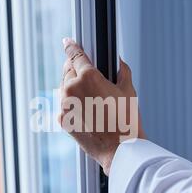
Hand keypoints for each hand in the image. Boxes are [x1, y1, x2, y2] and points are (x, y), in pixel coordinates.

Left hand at [59, 38, 144, 174]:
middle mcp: (72, 89)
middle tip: (86, 72)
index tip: (67, 42)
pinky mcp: (62, 119)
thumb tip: (118, 60)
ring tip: (90, 96)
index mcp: (88, 77)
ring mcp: (64, 105)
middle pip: (67, 69)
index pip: (75, 55)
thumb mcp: (129, 91)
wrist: (119, 151)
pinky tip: (86, 110)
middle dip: (74, 67)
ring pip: (64, 87)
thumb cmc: (126, 122)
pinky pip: (64, 105)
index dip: (71, 46)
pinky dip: (71, 103)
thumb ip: (122, 70)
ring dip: (73, 86)